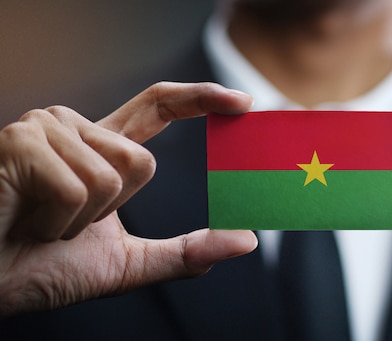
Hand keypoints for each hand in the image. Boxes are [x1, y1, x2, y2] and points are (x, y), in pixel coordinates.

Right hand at [0, 82, 256, 315]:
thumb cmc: (42, 267)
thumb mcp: (128, 263)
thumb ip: (186, 252)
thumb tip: (246, 240)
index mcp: (100, 148)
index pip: (158, 106)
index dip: (200, 98)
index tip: (242, 102)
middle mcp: (74, 128)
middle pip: (143, 161)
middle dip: (112, 211)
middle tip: (65, 224)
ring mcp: (45, 129)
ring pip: (114, 175)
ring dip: (82, 220)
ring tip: (41, 221)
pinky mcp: (21, 142)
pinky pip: (78, 187)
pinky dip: (59, 223)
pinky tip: (25, 220)